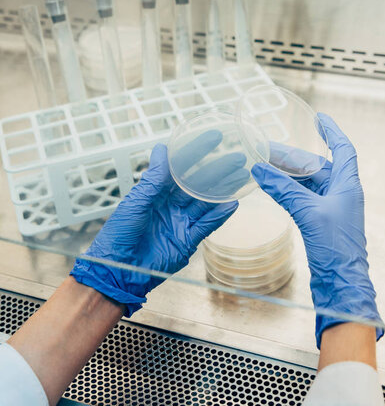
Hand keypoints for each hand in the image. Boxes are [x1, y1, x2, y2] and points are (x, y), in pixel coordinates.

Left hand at [71, 131, 242, 315]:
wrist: (118, 271)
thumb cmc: (119, 234)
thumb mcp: (136, 202)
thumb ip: (153, 178)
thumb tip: (162, 148)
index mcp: (155, 192)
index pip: (180, 167)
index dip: (196, 151)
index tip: (214, 138)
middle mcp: (170, 204)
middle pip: (197, 183)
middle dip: (217, 170)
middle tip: (237, 156)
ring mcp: (180, 222)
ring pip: (206, 202)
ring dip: (223, 189)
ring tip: (241, 176)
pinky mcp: (187, 240)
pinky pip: (206, 225)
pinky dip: (219, 214)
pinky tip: (232, 202)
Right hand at [252, 113, 383, 347]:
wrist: (341, 284)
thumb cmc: (335, 248)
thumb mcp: (308, 212)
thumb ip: (283, 189)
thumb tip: (259, 169)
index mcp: (348, 186)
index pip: (343, 150)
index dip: (332, 132)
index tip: (320, 118)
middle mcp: (341, 194)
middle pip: (317, 166)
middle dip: (293, 156)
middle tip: (267, 148)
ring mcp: (331, 209)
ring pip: (307, 182)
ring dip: (287, 173)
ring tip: (264, 164)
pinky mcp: (320, 222)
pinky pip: (302, 198)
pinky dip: (287, 190)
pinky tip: (272, 187)